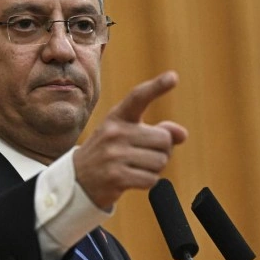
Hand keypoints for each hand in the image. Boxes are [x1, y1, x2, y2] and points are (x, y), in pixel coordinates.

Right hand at [73, 71, 187, 208]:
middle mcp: (114, 132)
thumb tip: (182, 134)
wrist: (78, 180)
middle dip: (162, 151)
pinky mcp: (116, 177)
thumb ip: (156, 131)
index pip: (138, 97)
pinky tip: (132, 179)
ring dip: (155, 169)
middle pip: (164, 139)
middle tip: (143, 156)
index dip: (157, 87)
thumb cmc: (109, 153)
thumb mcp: (127, 135)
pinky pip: (152, 179)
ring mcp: (114, 154)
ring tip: (135, 168)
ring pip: (160, 161)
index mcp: (117, 117)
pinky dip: (148, 182)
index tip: (173, 77)